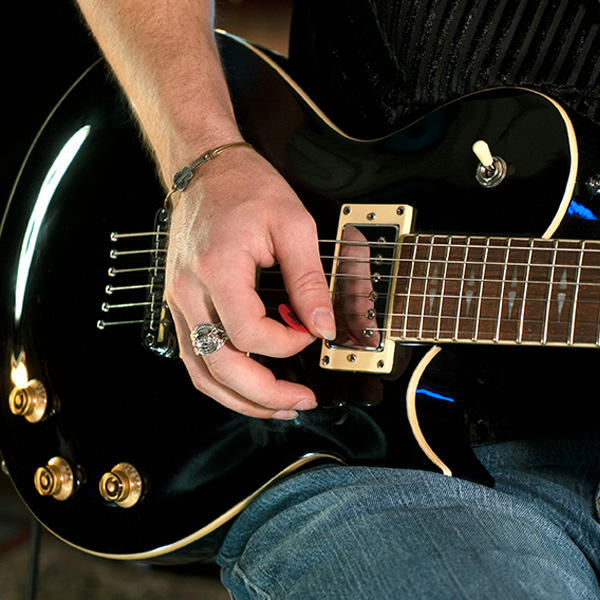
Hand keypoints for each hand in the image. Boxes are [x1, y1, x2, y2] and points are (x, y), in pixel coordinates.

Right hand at [165, 148, 335, 418]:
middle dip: (264, 394)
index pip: (250, 333)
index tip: (311, 333)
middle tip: (300, 401)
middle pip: (220, 365)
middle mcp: (189, 291)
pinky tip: (247, 386)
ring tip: (276, 408)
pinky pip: (194, 356)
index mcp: (217, 268)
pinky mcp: (180, 304)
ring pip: (201, 371)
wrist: (206, 169)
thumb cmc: (245, 188)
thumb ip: (310, 280)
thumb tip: (323, 326)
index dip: (288, 344)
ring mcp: (179, 301)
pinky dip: (221, 380)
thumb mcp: (292, 224)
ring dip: (239, 398)